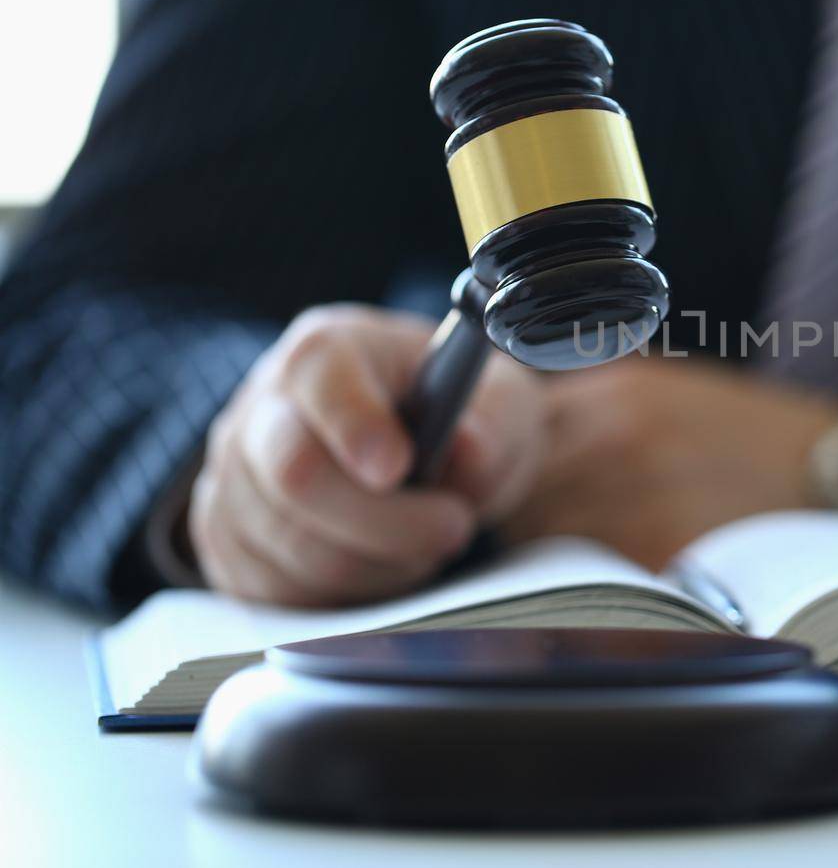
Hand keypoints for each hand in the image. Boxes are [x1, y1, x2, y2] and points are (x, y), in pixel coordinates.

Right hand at [189, 304, 546, 605]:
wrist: (418, 454)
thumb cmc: (453, 417)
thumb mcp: (497, 402)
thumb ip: (493, 422)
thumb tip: (469, 449)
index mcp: (325, 352)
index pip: (319, 378)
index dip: (355, 426)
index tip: (400, 467)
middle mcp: (262, 409)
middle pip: (295, 475)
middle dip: (384, 520)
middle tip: (453, 526)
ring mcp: (232, 479)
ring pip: (291, 547)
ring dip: (377, 564)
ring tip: (423, 543)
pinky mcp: (228, 545)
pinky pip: (278, 592)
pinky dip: (346, 597)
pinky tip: (384, 566)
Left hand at [501, 357, 837, 567]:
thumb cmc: (765, 443)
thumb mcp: (675, 396)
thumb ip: (594, 410)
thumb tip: (512, 437)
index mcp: (613, 396)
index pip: (502, 435)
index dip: (488, 470)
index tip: (486, 492)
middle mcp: (613, 441)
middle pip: (510, 493)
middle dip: (512, 518)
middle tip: (536, 539)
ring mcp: (636, 501)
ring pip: (539, 544)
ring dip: (543, 560)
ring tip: (581, 569)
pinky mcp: (662, 561)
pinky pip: (589, 587)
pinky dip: (590, 596)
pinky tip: (620, 594)